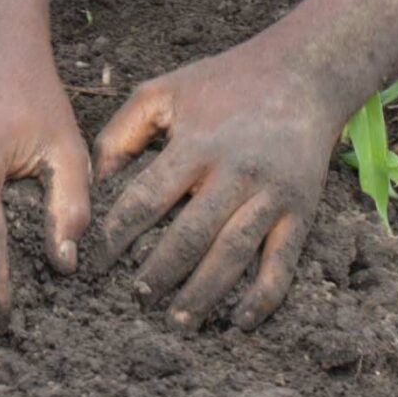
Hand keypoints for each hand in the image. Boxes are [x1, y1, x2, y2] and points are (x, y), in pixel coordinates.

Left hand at [94, 37, 336, 330]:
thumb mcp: (165, 90)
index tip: (98, 261)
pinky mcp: (300, 212)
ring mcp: (270, 195)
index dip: (118, 235)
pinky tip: (240, 322)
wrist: (302, 74)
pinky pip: (281, 264)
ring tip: (176, 319)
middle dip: (158, 274)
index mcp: (197, 144)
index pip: (147, 199)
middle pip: (189, 236)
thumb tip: (95, 183)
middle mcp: (234, 172)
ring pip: (232, 256)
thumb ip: (122, 131)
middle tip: (136, 297)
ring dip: (202, 294)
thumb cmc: (224, 82)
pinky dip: (263, 298)